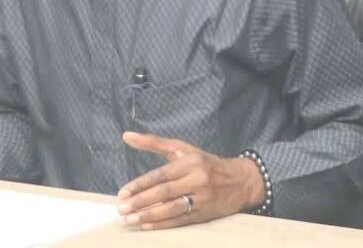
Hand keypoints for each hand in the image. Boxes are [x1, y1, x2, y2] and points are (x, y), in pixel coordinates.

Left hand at [117, 132, 264, 229]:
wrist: (240, 181)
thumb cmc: (205, 162)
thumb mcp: (182, 148)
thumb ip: (154, 142)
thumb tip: (126, 135)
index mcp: (191, 161)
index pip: (162, 174)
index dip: (141, 184)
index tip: (123, 192)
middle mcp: (197, 179)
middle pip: (165, 192)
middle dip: (141, 201)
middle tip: (122, 208)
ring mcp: (202, 198)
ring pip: (172, 208)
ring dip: (149, 216)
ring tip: (131, 220)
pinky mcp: (205, 214)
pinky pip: (181, 220)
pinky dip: (163, 224)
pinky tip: (147, 226)